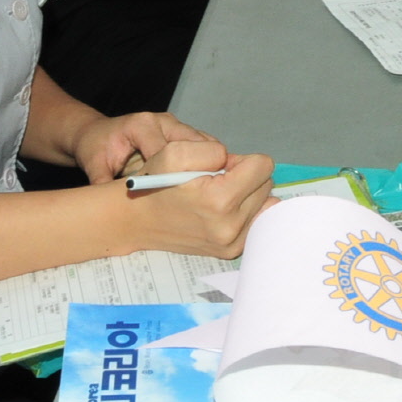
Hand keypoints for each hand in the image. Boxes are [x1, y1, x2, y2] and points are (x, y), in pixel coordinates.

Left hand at [72, 111, 222, 183]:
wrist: (97, 133)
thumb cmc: (95, 147)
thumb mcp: (94, 164)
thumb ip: (102, 183)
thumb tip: (111, 209)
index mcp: (142, 125)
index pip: (167, 151)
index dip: (174, 175)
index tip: (179, 198)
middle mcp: (163, 121)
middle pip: (193, 145)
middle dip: (199, 170)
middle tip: (203, 197)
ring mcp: (175, 126)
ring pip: (203, 145)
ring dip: (207, 168)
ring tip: (208, 193)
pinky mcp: (183, 133)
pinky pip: (202, 148)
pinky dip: (207, 165)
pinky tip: (205, 186)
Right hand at [129, 153, 277, 259]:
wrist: (136, 220)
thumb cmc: (153, 183)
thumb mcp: (174, 151)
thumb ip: (212, 149)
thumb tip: (235, 162)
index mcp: (219, 200)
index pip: (263, 166)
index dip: (239, 160)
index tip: (218, 167)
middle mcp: (230, 226)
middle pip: (266, 184)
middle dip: (244, 176)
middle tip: (213, 181)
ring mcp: (231, 243)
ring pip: (265, 202)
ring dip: (244, 193)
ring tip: (215, 196)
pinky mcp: (231, 251)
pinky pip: (257, 221)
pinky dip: (244, 211)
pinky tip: (220, 210)